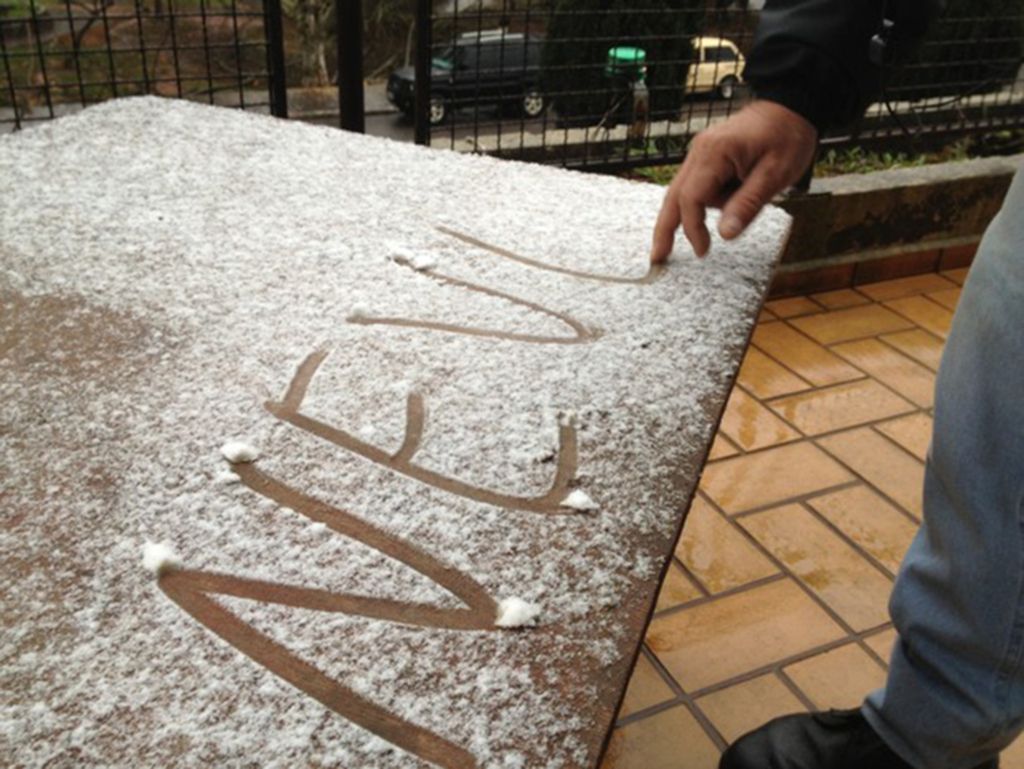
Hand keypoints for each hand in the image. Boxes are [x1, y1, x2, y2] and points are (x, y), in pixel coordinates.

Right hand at [650, 100, 817, 261]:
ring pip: (684, 193)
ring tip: (746, 192)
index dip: (693, 228)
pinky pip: (696, 185)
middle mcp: (700, 151)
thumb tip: (725, 234)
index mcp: (715, 153)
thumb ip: (747, 205)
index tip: (703, 250)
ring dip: (701, 210)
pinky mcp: (706, 156)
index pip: (691, 199)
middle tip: (657, 257)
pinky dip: (702, 201)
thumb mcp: (774, 175)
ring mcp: (700, 152)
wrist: (790, 107)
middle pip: (672, 197)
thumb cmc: (786, 136)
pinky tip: (732, 196)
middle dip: (663, 229)